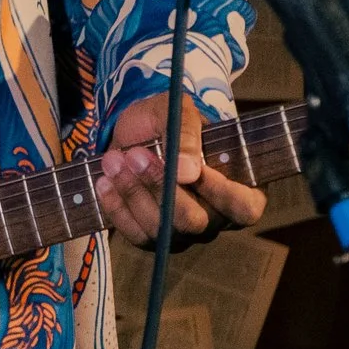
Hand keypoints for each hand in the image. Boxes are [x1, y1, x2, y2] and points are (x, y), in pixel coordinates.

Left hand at [95, 91, 264, 245]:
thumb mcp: (179, 112)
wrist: (134, 130)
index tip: (193, 166)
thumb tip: (188, 172)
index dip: (220, 193)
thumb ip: (187, 134)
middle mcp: (215, 217)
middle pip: (194, 223)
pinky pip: (136, 234)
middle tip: (135, 155)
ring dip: (132, 193)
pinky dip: (116, 208)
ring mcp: (184, 232)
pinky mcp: (152, 236)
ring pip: (161, 230)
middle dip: (160, 188)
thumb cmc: (168, 119)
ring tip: (113, 159)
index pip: (244, 208)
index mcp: (239, 187)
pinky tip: (104, 182)